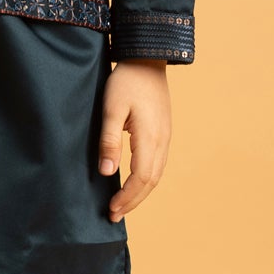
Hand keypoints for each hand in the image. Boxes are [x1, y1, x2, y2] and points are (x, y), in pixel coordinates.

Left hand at [99, 60, 171, 220]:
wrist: (147, 59)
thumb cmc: (126, 81)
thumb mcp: (111, 109)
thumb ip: (109, 141)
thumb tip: (108, 172)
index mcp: (150, 137)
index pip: (140, 178)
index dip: (127, 197)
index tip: (111, 209)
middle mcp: (162, 141)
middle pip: (151, 181)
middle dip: (133, 201)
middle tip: (114, 215)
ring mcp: (166, 136)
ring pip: (157, 174)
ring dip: (141, 193)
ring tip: (123, 205)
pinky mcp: (163, 132)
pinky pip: (158, 164)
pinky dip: (146, 180)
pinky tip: (134, 183)